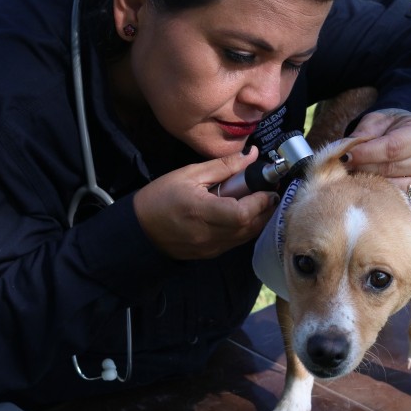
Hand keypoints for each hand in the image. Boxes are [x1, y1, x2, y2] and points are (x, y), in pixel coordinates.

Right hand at [133, 146, 279, 259]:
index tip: (268, 186)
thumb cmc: (161, 197)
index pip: (242, 213)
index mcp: (201, 212)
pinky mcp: (211, 254)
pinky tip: (243, 213)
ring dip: (259, 219)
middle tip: (269, 190)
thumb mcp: (189, 174)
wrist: (140, 230)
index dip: (261, 200)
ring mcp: (211, 248)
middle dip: (266, 208)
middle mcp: (209, 235)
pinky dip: (246, 227)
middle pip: (251, 226)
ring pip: (247, 236)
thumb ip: (223, 166)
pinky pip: (237, 241)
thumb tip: (251, 156)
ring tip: (258, 200)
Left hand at [343, 108, 410, 197]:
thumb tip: (347, 150)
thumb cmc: (390, 127)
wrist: (409, 138)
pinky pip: (392, 197)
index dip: (366, 153)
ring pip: (389, 185)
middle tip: (343, 166)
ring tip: (351, 174)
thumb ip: (363, 133)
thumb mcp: (378, 120)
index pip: (392, 147)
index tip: (345, 156)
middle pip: (389, 168)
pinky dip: (375, 192)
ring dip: (366, 181)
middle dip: (362, 167)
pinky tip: (363, 185)